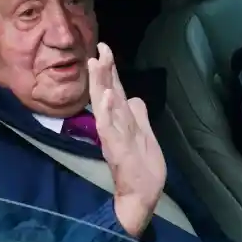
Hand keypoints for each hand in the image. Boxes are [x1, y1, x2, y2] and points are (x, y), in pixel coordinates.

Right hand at [87, 43, 165, 236]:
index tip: (103, 47)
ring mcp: (114, 136)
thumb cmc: (141, 166)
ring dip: (101, 85)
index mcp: (123, 119)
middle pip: (107, 91)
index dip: (109, 69)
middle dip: (103, 70)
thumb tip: (134, 97)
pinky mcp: (117, 149)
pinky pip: (110, 128)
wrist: (142, 194)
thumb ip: (138, 115)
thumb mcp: (144, 134)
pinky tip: (106, 98)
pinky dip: (107, 113)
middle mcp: (115, 124)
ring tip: (96, 64)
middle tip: (98, 48)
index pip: (115, 88)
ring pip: (105, 106)